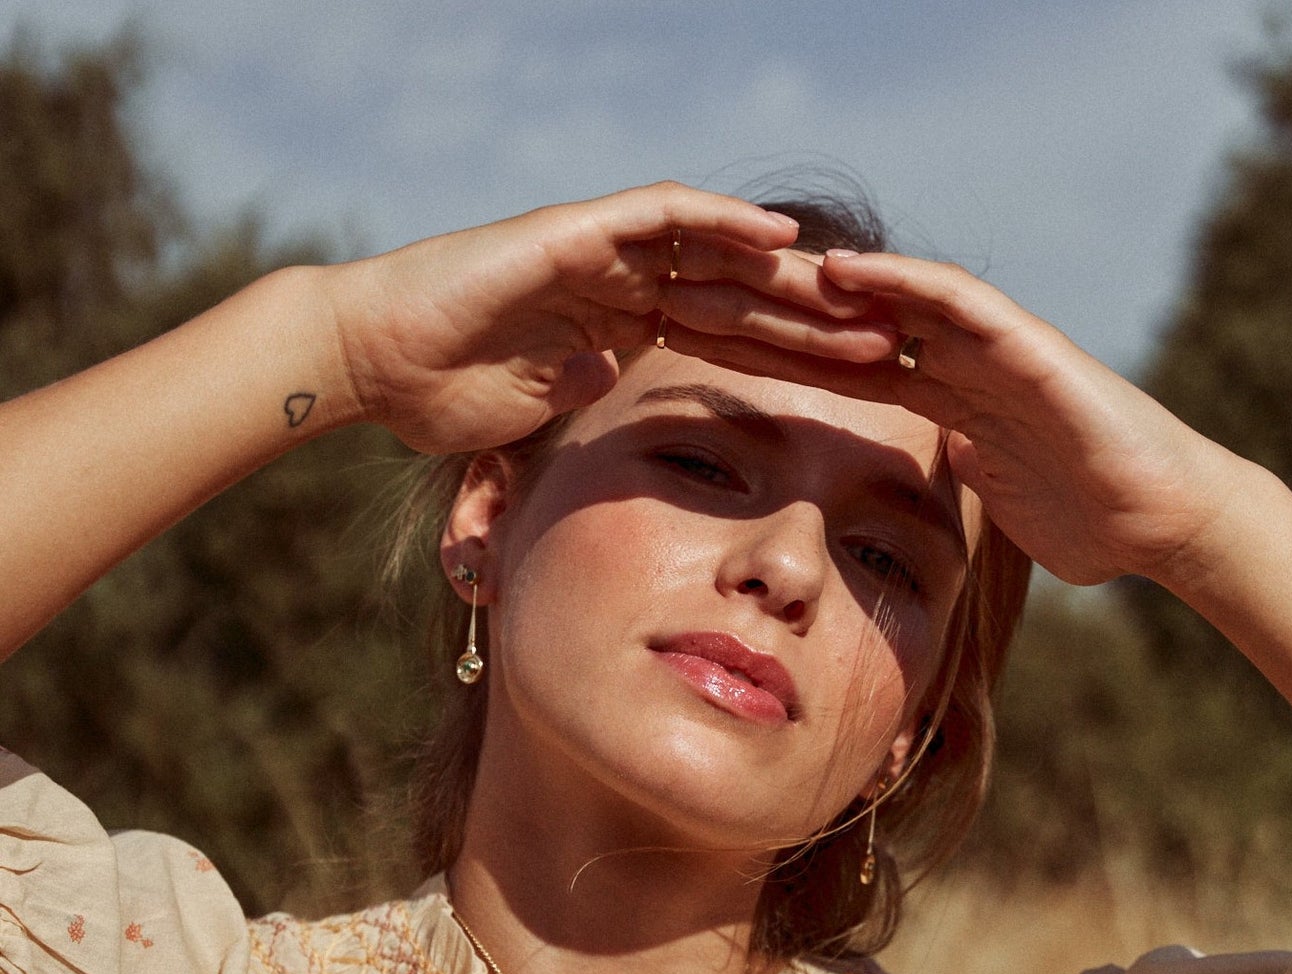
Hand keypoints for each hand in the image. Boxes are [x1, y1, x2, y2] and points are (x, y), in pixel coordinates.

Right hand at [319, 183, 896, 455]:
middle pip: (738, 296)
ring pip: (714, 254)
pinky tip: (781, 242)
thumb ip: (586, 389)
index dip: (791, 362)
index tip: (854, 389)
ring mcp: (602, 254)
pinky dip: (719, 223)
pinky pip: (659, 216)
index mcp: (622, 332)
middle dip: (812, 321)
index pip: (726, 341)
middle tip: (887, 339)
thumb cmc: (441, 396)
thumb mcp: (540, 409)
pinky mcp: (575, 232)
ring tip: (858, 292)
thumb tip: (615, 376)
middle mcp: (623, 286)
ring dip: (787, 276)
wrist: (373, 366)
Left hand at [675, 249, 1253, 588]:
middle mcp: (957, 365)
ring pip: (890, 302)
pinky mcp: (1029, 347)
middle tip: (693, 291)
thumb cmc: (1086, 520)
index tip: (696, 356)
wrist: (1160, 519)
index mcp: (940, 403)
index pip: (836, 373)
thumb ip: (951, 484)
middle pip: (846, 328)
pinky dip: (902, 285)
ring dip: (820, 282)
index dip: (768, 362)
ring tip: (747, 263)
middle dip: (772, 312)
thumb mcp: (991, 503)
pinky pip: (957, 305)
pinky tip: (845, 269)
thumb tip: (925, 483)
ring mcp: (991, 350)